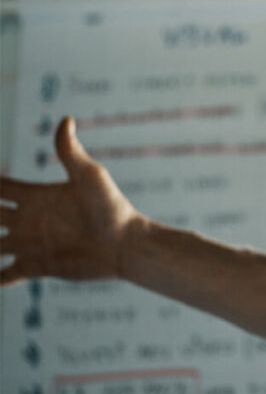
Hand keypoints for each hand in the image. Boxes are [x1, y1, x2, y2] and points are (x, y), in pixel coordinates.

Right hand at [1, 116, 140, 285]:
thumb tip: (65, 118)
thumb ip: (70, 152)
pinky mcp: (37, 266)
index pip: (1, 187)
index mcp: (37, 197)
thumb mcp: (89, 176)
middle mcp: (29, 220)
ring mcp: (31, 244)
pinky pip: (6, 274)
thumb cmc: (111, 207)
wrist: (125, 245)